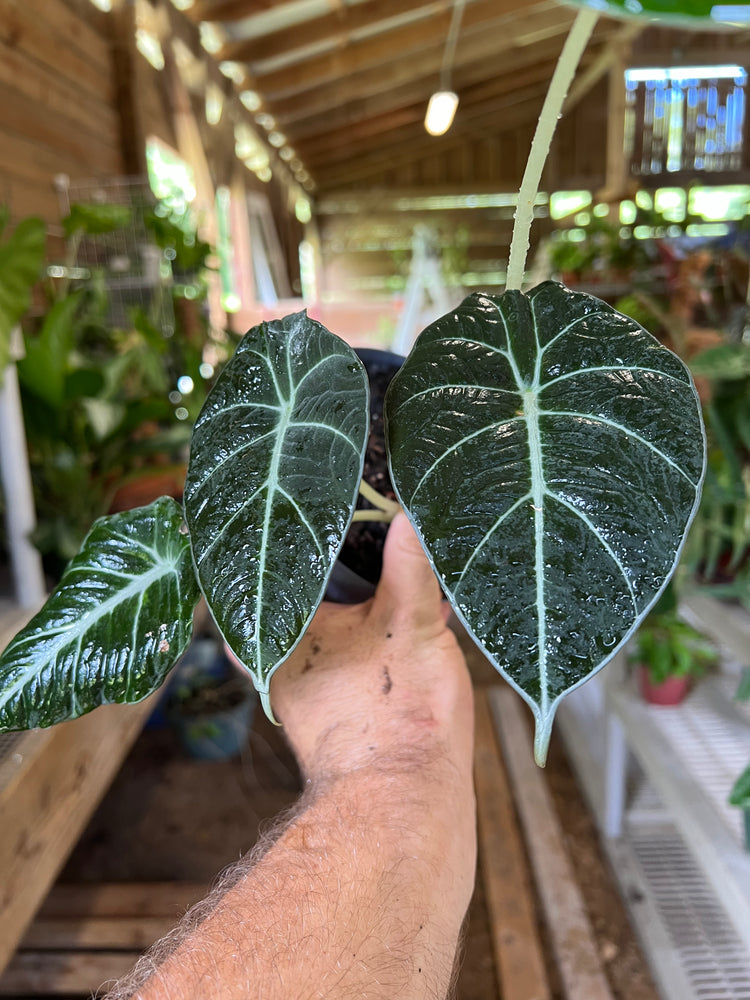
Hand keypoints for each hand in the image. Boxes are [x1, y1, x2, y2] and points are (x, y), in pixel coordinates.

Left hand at [269, 512, 473, 791]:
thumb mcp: (408, 623)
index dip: (290, 537)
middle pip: (298, 596)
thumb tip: (409, 514)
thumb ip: (409, 565)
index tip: (306, 510)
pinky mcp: (337, 710)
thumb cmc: (395, 714)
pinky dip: (373, 634)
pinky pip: (349, 655)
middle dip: (333, 569)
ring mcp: (308, 688)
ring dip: (358, 604)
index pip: (271, 569)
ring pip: (327, 627)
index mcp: (283, 631)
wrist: (406, 801)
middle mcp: (283, 661)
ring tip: (390, 567)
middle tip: (357, 528)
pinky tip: (411, 615)